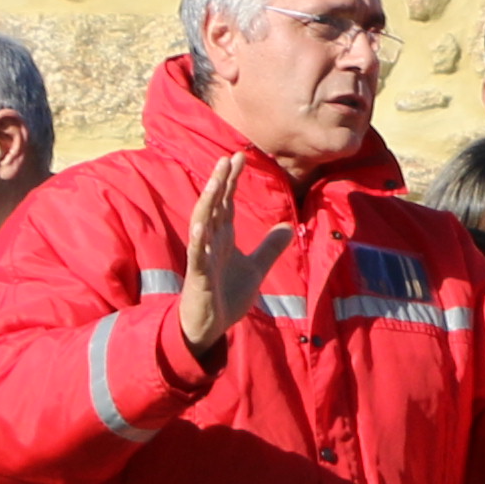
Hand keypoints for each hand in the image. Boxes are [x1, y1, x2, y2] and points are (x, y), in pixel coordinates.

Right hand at [178, 161, 291, 369]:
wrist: (211, 326)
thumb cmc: (226, 295)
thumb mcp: (256, 268)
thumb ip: (269, 247)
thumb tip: (287, 226)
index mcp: (223, 238)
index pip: (227, 203)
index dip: (232, 180)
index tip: (240, 156)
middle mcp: (210, 242)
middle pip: (214, 206)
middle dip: (221, 182)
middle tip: (228, 158)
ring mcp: (202, 258)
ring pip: (202, 224)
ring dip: (208, 203)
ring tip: (216, 181)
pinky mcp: (198, 277)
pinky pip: (196, 256)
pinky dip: (198, 241)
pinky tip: (200, 227)